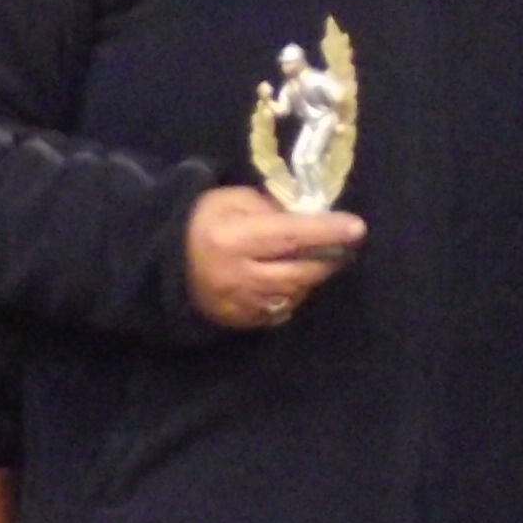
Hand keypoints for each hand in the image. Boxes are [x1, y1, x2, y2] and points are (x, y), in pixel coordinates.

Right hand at [185, 185, 366, 331]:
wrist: (166, 263)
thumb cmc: (203, 222)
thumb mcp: (233, 201)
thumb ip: (272, 209)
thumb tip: (310, 217)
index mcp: (234, 239)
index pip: (290, 236)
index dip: (326, 233)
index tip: (357, 228)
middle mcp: (239, 276)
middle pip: (299, 273)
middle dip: (328, 259)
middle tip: (346, 246)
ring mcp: (241, 304)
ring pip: (294, 294)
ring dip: (312, 277)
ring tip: (319, 260)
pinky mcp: (242, 321)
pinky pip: (281, 312)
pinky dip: (293, 295)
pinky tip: (292, 279)